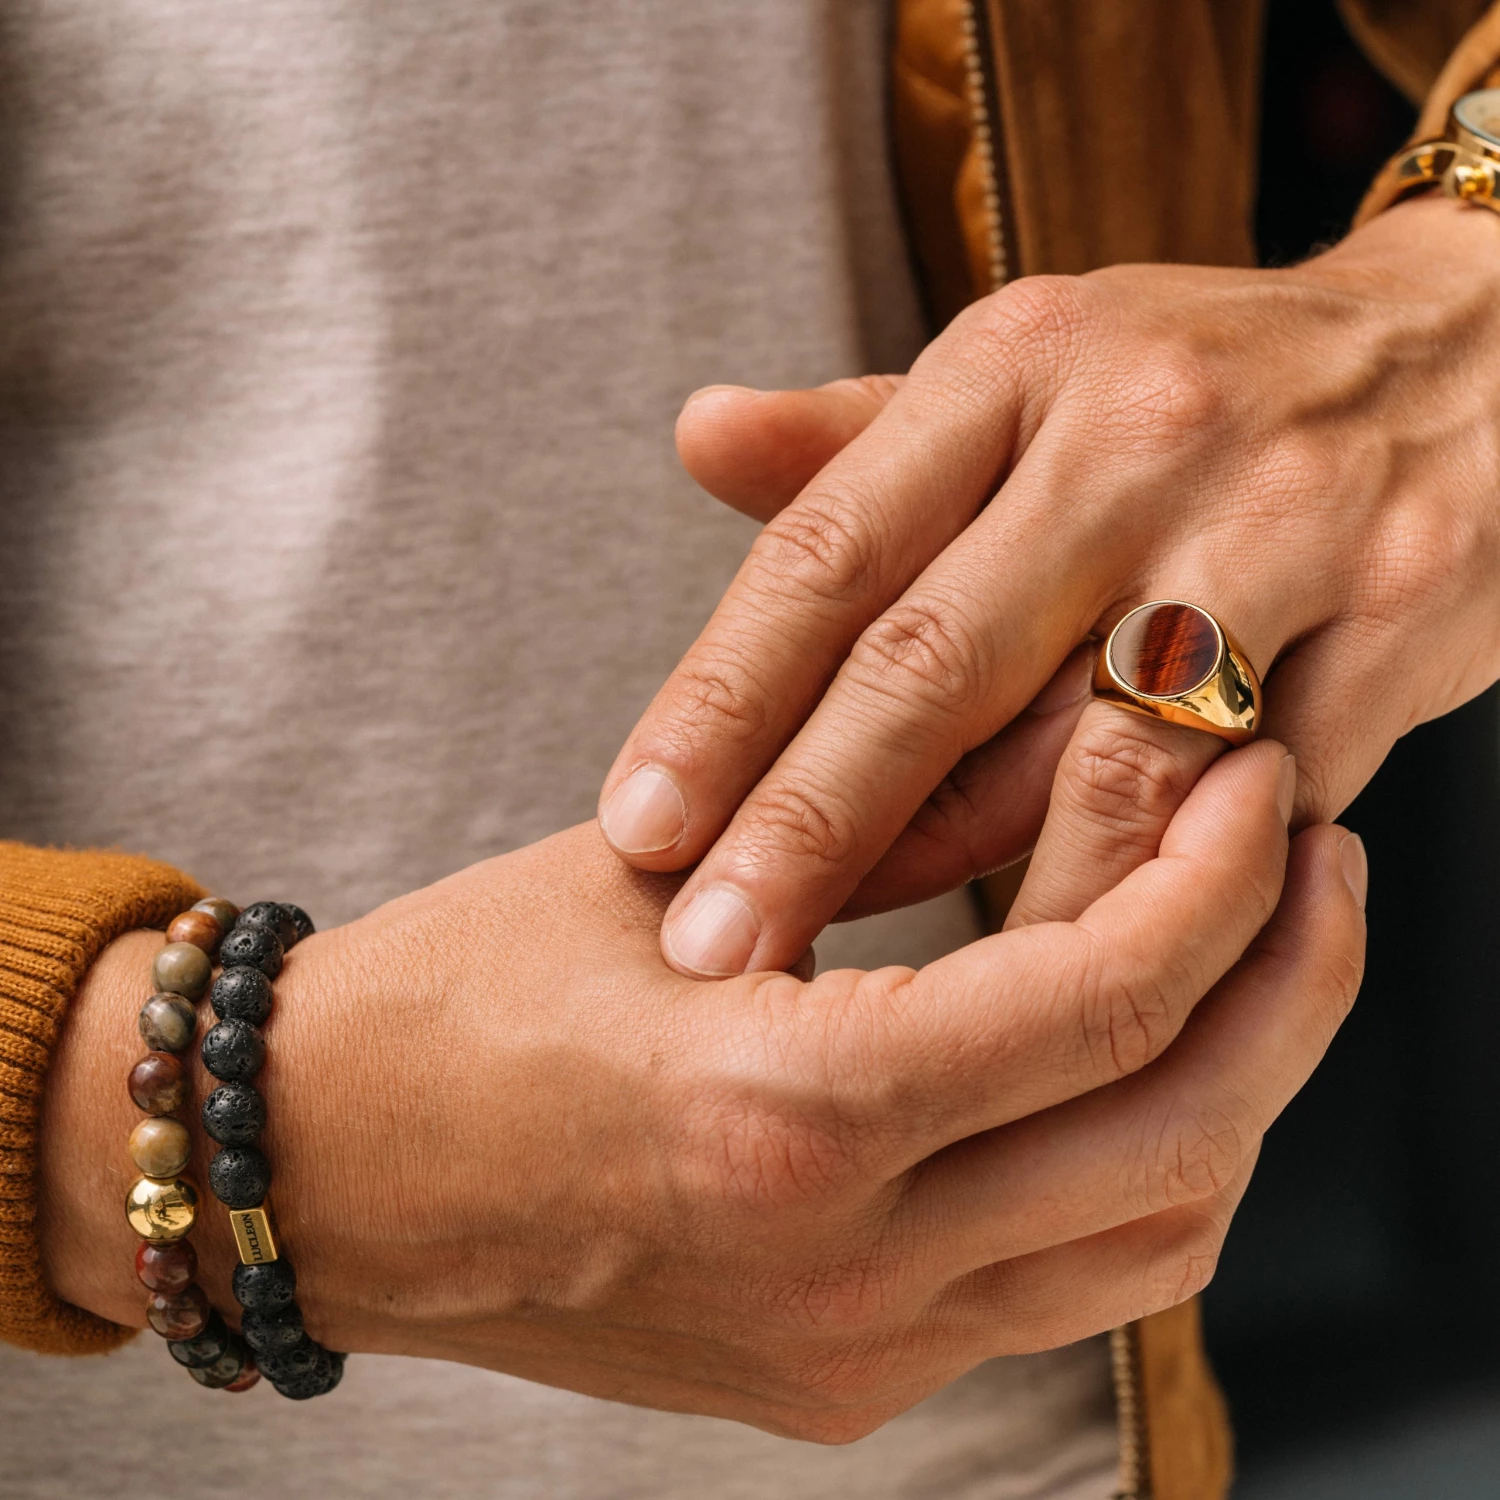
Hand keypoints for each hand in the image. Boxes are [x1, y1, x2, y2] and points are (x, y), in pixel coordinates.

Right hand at [39, 748, 1362, 1439]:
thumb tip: (1051, 755)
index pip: (1102, 1000)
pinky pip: (1063, 1297)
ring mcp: (848, 1349)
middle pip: (1179, 1139)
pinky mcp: (834, 1382)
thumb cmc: (459, 996)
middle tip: (1319, 859)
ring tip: (1257, 958)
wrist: (327, 1168)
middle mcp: (840, 1265)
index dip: (1217, 882)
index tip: (1260, 782)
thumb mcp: (659, 871)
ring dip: (1239, 1091)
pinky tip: (1137, 1074)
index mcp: (786, 1111)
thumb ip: (869, 824)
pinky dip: (1138, 1180)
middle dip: (1292, 988)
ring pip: (1152, 1242)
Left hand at [600, 193, 1499, 975]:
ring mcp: (1278, 531)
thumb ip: (861, 434)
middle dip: (810, 827)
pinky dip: (1140, 893)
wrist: (1472, 357)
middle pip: (936, 662)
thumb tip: (696, 436)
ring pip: (1094, 765)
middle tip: (711, 951)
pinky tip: (1054, 966)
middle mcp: (1137, 436)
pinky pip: (1237, 806)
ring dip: (968, 895)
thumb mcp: (1030, 367)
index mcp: (1017, 361)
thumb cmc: (1196, 387)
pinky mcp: (1393, 629)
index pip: (831, 548)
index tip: (641, 825)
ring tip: (861, 1006)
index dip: (721, 699)